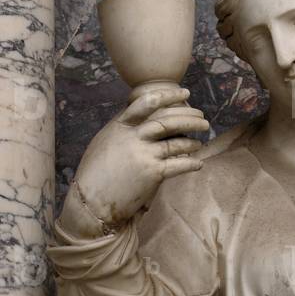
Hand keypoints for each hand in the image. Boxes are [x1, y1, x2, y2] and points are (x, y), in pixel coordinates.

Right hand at [69, 86, 208, 229]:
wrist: (91, 201)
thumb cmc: (96, 174)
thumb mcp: (104, 143)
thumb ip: (123, 130)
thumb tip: (140, 122)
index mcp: (119, 126)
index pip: (146, 102)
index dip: (168, 95)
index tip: (185, 93)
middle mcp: (132, 136)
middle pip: (167, 119)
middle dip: (189, 117)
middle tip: (202, 118)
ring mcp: (143, 154)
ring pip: (176, 141)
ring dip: (192, 141)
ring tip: (201, 141)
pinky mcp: (152, 173)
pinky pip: (179, 165)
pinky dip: (191, 163)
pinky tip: (198, 163)